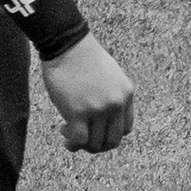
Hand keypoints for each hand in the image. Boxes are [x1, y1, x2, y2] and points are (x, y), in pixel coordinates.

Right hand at [42, 34, 134, 152]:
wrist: (68, 45)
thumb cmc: (84, 57)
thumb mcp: (111, 75)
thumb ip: (111, 95)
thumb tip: (102, 117)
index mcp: (126, 95)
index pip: (126, 129)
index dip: (110, 135)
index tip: (96, 130)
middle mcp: (116, 104)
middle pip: (112, 141)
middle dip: (98, 146)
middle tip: (83, 140)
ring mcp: (98, 109)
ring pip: (95, 144)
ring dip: (82, 144)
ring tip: (69, 135)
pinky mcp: (78, 112)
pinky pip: (79, 140)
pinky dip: (72, 143)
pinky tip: (64, 133)